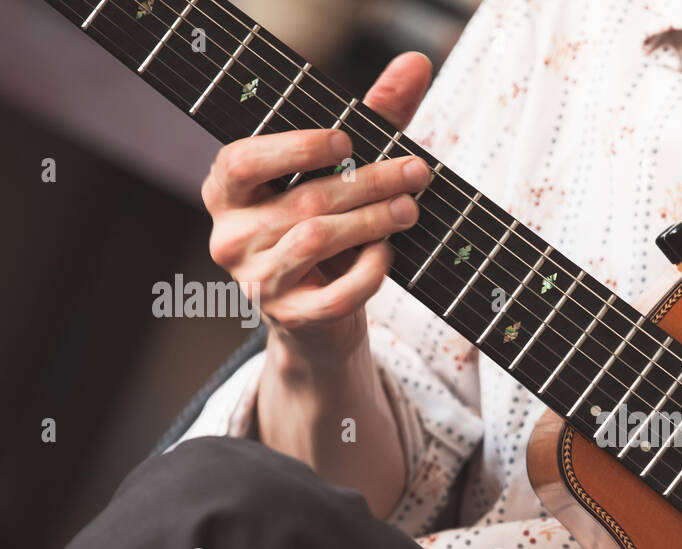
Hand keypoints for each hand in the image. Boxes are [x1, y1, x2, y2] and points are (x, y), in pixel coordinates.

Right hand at [199, 52, 436, 516]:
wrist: (319, 318)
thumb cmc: (329, 229)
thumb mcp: (344, 170)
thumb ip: (374, 116)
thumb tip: (417, 61)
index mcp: (228, 192)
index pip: (242, 161)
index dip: (294, 148)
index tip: (346, 141)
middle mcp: (230, 237)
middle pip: (302, 201)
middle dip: (368, 183)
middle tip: (415, 173)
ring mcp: (256, 282)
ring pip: (316, 242)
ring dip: (372, 222)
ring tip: (409, 209)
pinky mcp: (290, 319)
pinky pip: (336, 294)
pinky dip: (369, 272)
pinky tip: (388, 254)